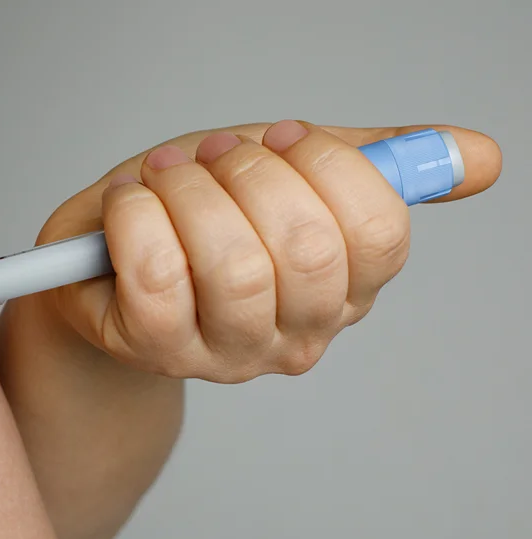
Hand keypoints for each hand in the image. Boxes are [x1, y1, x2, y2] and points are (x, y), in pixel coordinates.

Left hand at [38, 121, 500, 382]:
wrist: (111, 259)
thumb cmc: (201, 215)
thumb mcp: (286, 174)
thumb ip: (372, 166)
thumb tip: (477, 157)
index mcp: (343, 289)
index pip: (378, 233)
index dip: (324, 165)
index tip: (278, 137)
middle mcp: (295, 335)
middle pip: (308, 249)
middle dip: (250, 172)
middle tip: (211, 154)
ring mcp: (226, 353)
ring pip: (233, 265)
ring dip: (190, 191)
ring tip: (165, 176)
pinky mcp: (156, 350)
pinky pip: (155, 273)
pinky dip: (136, 213)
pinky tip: (130, 202)